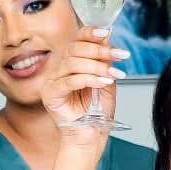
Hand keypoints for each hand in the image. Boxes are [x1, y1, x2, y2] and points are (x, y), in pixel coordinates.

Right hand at [39, 27, 127, 148]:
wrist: (90, 136)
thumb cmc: (97, 112)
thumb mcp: (106, 80)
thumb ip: (105, 60)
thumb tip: (108, 36)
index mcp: (71, 62)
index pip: (77, 40)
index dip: (91, 33)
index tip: (107, 33)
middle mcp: (59, 69)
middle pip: (75, 48)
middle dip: (100, 50)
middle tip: (120, 55)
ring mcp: (52, 81)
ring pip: (73, 62)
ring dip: (97, 66)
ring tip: (114, 73)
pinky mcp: (50, 94)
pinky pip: (69, 81)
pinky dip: (89, 79)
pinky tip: (103, 82)